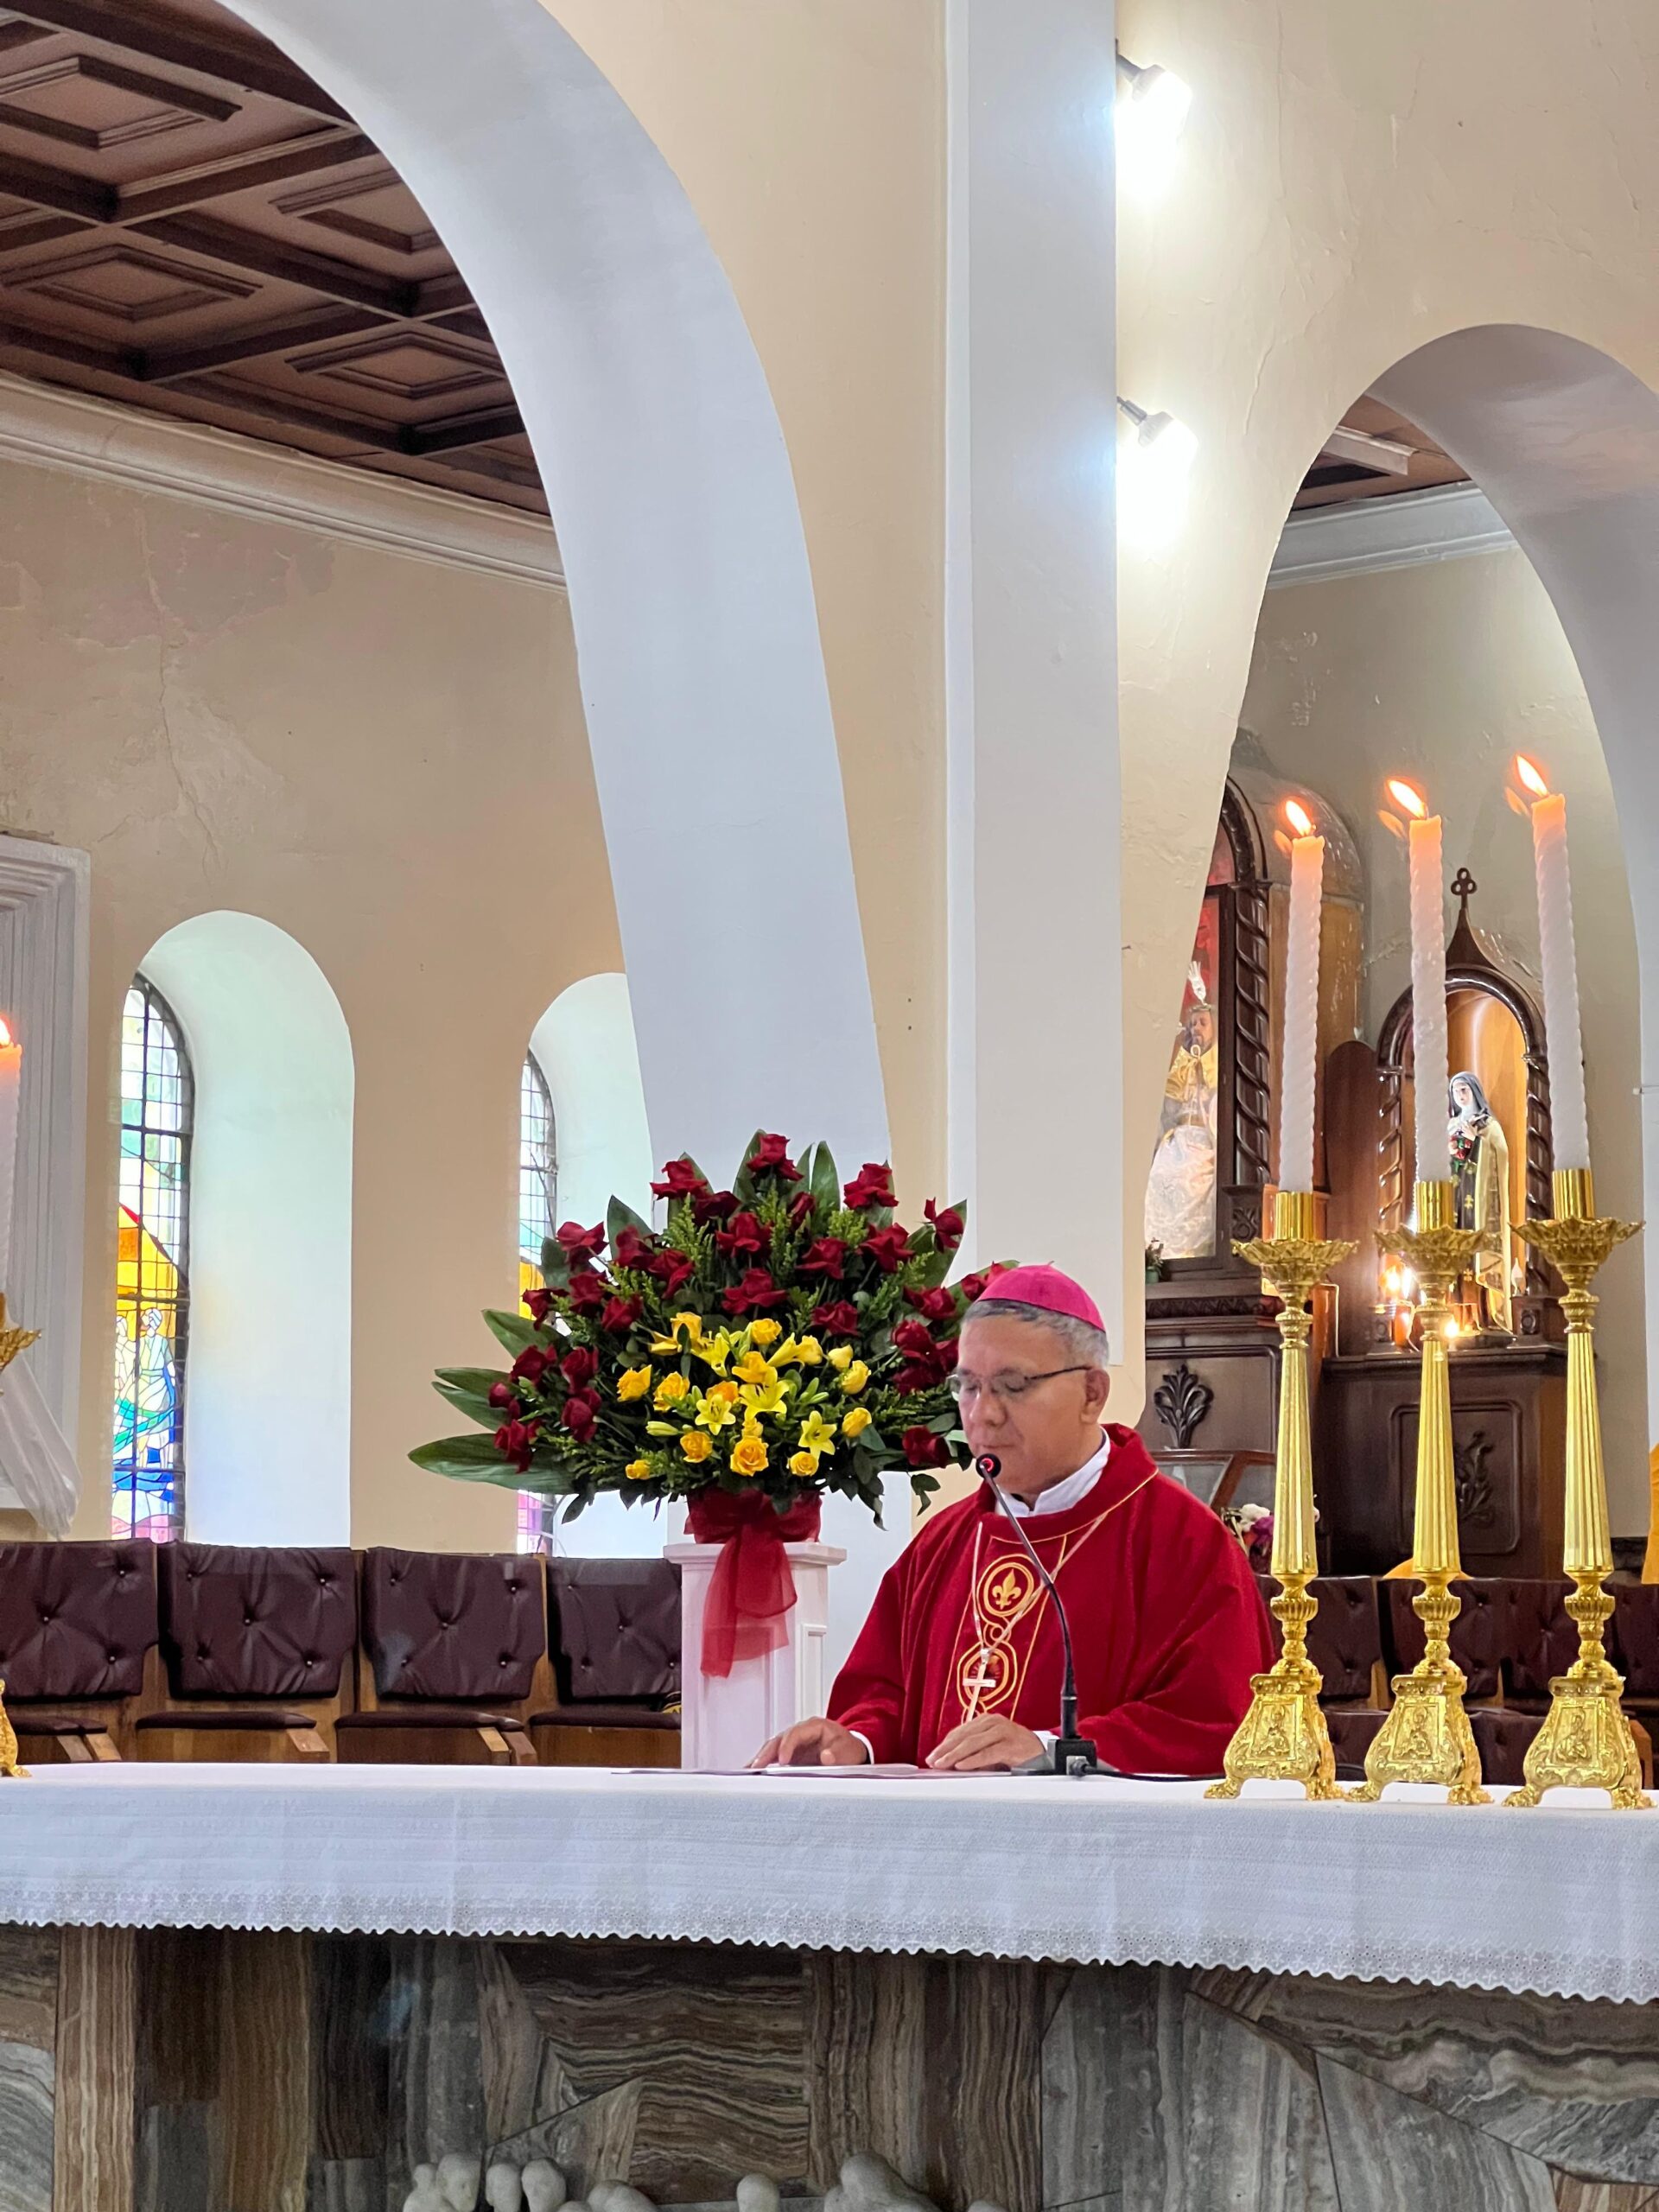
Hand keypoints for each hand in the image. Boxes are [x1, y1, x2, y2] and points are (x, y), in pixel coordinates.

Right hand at [749, 1717, 869, 1768]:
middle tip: (756, 1767)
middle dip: (766, 1753)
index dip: (787, 1746)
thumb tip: (826, 1757)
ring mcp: (794, 1742)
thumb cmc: (849, 1750)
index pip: (795, 1733)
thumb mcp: (848, 1752)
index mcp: (815, 1726)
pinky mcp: (791, 1753)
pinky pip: (774, 1757)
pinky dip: (764, 1763)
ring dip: (761, 1759)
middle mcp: (801, 1731)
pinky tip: (753, 1772)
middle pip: (779, 1739)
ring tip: (748, 1771)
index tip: (783, 1761)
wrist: (851, 1751)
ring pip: (773, 1747)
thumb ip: (839, 1755)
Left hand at [925, 1716, 1045, 1771]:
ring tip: (943, 1764)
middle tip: (933, 1761)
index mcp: (986, 1720)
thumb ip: (973, 1751)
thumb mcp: (990, 1749)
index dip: (944, 1744)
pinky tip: (962, 1765)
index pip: (960, 1731)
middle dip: (946, 1750)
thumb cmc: (1015, 1752)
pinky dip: (973, 1760)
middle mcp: (993, 1722)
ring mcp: (1003, 1731)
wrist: (1043, 1755)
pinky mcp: (1011, 1744)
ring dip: (955, 1755)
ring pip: (973, 1743)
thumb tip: (948, 1762)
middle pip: (963, 1736)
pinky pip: (988, 1753)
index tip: (932, 1756)